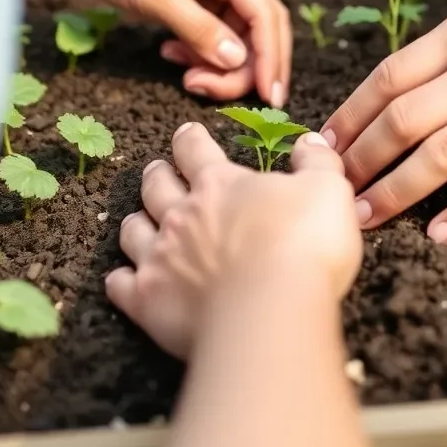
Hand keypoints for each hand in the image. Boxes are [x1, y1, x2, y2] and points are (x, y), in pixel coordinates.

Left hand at [63, 0, 291, 105]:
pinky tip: (171, 53)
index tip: (269, 98)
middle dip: (249, 69)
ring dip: (219, 65)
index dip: (271, 59)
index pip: (265, 17)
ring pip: (239, 39)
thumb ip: (198, 28)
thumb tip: (238, 60)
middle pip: (261, 30)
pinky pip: (214, 36)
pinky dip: (200, 54)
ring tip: (186, 75)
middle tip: (214, 92)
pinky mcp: (198, 1)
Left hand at [106, 123, 361, 356]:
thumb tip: (308, 141)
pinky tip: (121, 279)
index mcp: (220, 183)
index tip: (187, 133)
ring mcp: (160, 258)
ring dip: (135, 221)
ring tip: (138, 218)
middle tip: (157, 170)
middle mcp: (182, 214)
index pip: (195, 149)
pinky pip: (119, 285)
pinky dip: (119, 279)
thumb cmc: (303, 245)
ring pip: (132, 230)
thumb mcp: (327, 189)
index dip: (189, 139)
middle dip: (156, 174)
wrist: (271, 312)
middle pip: (156, 186)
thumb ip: (316, 161)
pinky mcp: (148, 301)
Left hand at [321, 0, 446, 243]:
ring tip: (366, 218)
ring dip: (397, 190)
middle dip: (360, 160)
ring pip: (440, 154)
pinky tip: (440, 234)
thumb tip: (407, 84)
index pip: (389, 76)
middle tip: (331, 191)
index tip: (323, 144)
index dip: (350, 114)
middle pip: (402, 120)